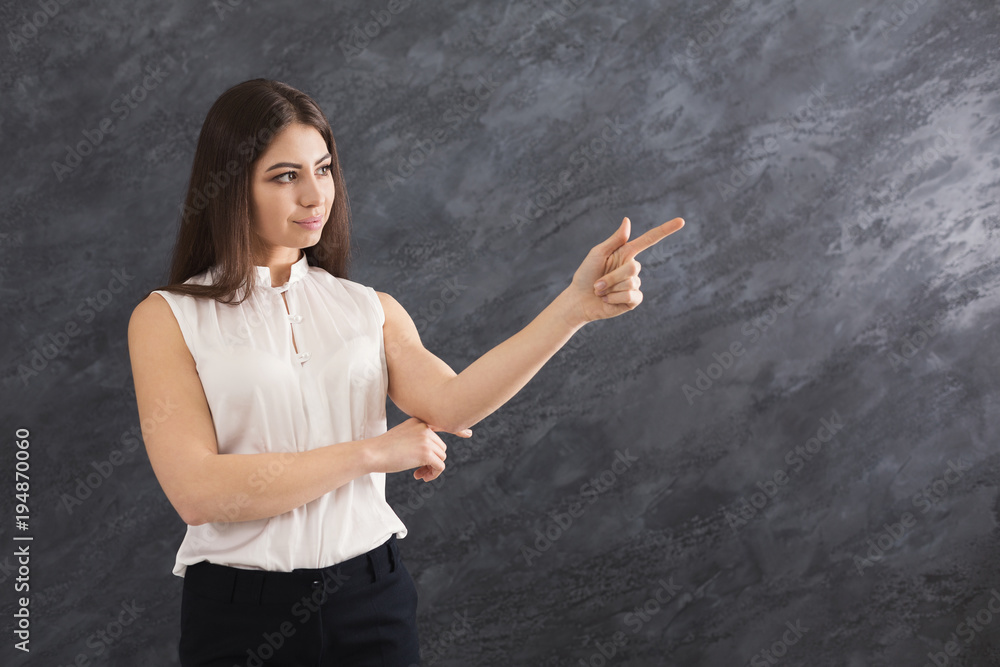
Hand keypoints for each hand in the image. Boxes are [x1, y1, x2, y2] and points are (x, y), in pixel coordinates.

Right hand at [370, 417, 472, 482]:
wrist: (372, 453)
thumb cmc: (384, 448)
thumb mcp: (403, 436)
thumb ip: (419, 439)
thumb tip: (435, 455)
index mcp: (419, 421)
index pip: (443, 422)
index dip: (458, 429)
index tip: (468, 434)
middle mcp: (425, 427)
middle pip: (441, 447)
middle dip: (432, 461)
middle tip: (419, 471)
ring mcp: (426, 439)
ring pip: (441, 457)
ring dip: (432, 468)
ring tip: (418, 474)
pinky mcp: (426, 452)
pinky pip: (440, 466)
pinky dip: (433, 474)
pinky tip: (420, 476)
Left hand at [566, 216, 684, 322]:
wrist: (579, 300)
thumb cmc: (586, 275)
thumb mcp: (597, 254)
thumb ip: (614, 240)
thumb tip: (627, 220)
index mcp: (626, 253)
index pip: (650, 240)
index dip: (666, 230)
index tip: (681, 221)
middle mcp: (632, 268)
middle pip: (634, 267)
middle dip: (611, 276)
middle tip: (597, 283)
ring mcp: (634, 285)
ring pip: (630, 282)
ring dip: (610, 288)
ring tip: (600, 291)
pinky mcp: (633, 300)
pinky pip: (631, 296)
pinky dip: (615, 298)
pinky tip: (607, 300)